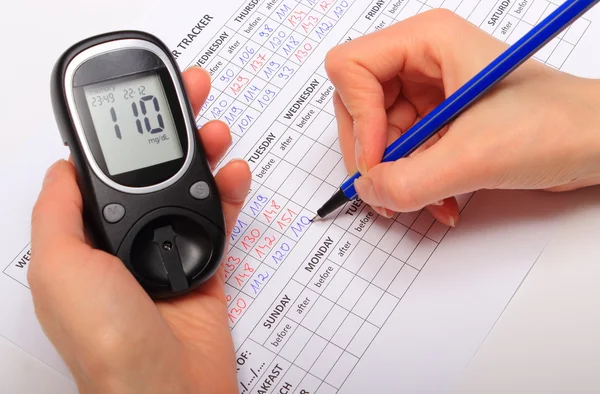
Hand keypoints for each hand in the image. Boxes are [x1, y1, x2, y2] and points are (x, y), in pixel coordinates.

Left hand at [28, 67, 248, 393]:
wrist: (169, 389)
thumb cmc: (108, 340)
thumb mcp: (61, 266)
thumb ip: (59, 210)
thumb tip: (65, 166)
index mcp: (87, 238)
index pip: (106, 169)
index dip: (123, 131)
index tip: (141, 100)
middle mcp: (128, 240)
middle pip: (153, 170)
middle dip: (172, 129)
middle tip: (190, 95)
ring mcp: (169, 249)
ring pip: (190, 187)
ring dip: (204, 153)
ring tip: (216, 131)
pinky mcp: (206, 262)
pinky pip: (220, 217)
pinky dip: (230, 191)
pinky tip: (234, 173)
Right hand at [324, 9, 599, 225]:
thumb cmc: (558, 124)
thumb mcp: (476, 156)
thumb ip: (410, 180)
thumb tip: (368, 191)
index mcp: (427, 42)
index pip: (351, 68)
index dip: (357, 117)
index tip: (378, 160)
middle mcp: (423, 62)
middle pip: (358, 106)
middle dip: (372, 156)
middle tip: (388, 191)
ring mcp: (429, 93)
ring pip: (379, 138)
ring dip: (397, 178)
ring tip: (428, 202)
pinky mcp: (440, 122)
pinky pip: (404, 154)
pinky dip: (414, 183)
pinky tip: (441, 202)